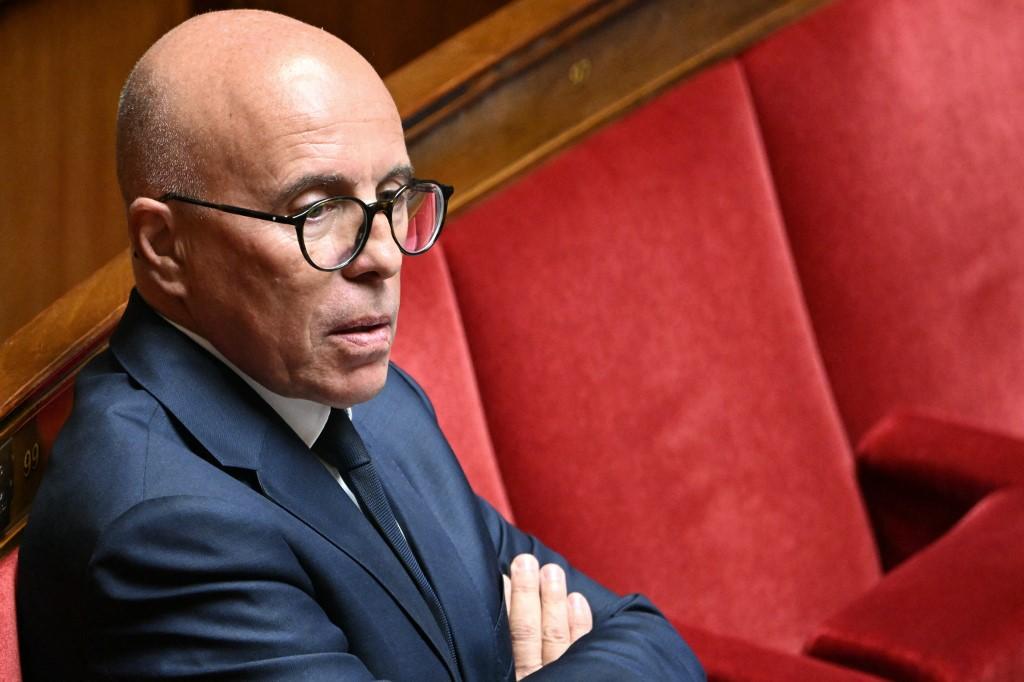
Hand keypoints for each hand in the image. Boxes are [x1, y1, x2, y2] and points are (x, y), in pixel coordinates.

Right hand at [504, 553, 592, 679]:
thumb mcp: (498, 673)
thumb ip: (504, 644)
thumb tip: (497, 594)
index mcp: (511, 677)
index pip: (506, 637)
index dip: (505, 604)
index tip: (502, 576)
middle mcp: (536, 678)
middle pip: (528, 633)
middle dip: (526, 594)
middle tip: (525, 561)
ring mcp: (560, 677)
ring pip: (554, 636)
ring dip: (553, 600)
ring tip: (552, 570)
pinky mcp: (583, 676)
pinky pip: (582, 649)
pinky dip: (579, 623)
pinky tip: (577, 599)